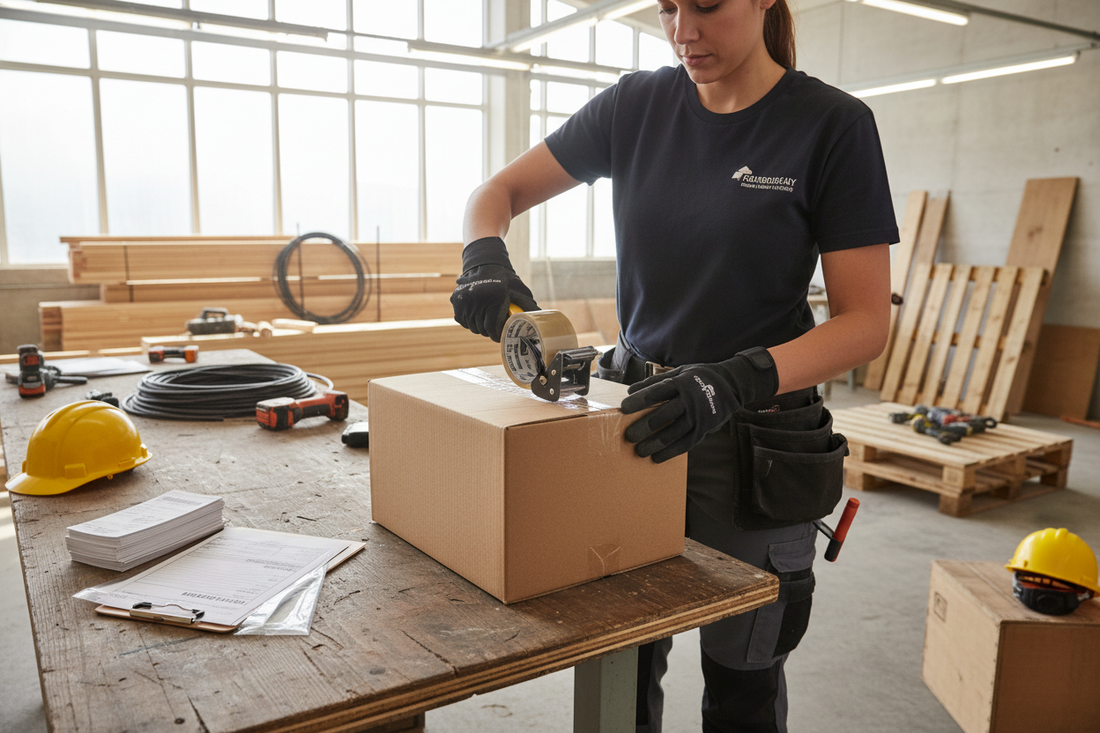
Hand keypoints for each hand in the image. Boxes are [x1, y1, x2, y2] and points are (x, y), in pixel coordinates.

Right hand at [450, 237, 538, 341]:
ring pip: (471, 326)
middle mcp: (477, 300)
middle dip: (489, 332)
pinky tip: (476, 315)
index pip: (492, 328)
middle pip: (481, 329)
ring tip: (486, 321)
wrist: (485, 262)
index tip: (499, 337)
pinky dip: (468, 320)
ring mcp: (464, 300)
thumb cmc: (505, 279)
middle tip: (494, 330)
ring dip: (479, 327)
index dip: (496, 335)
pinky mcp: (456, 300)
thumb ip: (529, 307)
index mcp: (494, 299)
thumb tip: (542, 321)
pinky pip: (461, 319)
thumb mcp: (520, 290)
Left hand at [621, 348, 777, 462]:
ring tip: (639, 451)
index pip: (656, 393)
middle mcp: (689, 401)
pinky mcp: (703, 430)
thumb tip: (630, 391)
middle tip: (628, 436)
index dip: (639, 401)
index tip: (624, 409)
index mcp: (680, 384)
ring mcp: (697, 417)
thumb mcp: (679, 372)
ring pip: (672, 434)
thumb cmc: (698, 377)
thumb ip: (654, 382)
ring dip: (654, 444)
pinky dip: (670, 452)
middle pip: (662, 416)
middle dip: (643, 427)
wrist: (730, 385)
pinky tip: (656, 458)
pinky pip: (685, 444)